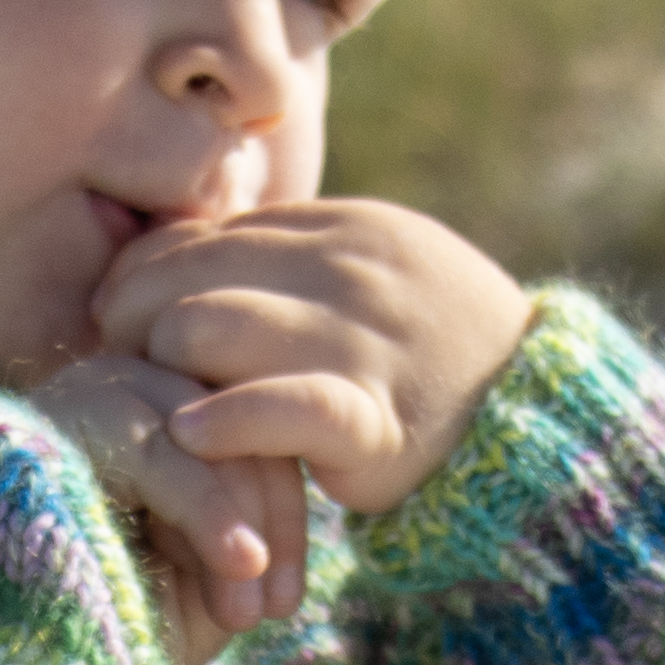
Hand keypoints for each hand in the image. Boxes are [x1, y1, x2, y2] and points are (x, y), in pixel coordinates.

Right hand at [23, 350, 310, 664]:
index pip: (246, 438)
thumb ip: (238, 540)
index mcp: (149, 419)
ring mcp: (92, 389)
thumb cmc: (84, 621)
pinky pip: (164, 453)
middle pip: (238, 426)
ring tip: (245, 611)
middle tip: (271, 610)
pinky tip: (238, 564)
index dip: (279, 520)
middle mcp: (122, 388)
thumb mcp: (183, 585)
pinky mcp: (65, 413)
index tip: (283, 603)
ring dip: (239, 526)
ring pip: (210, 437)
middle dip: (269, 526)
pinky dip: (209, 515)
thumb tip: (284, 524)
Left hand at [88, 200, 533, 522]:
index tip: (121, 322)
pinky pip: (279, 408)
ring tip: (156, 407)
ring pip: (208, 328)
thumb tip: (179, 254)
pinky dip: (222, 421)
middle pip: (186, 278)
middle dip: (134, 325)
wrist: (543, 421)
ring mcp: (364, 343)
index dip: (142, 279)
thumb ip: (291, 265)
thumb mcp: (372, 283)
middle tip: (122, 371)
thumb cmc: (438, 358)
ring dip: (161, 371)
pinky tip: (192, 436)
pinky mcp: (375, 421)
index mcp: (345, 228)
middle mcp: (349, 271)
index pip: (201, 236)